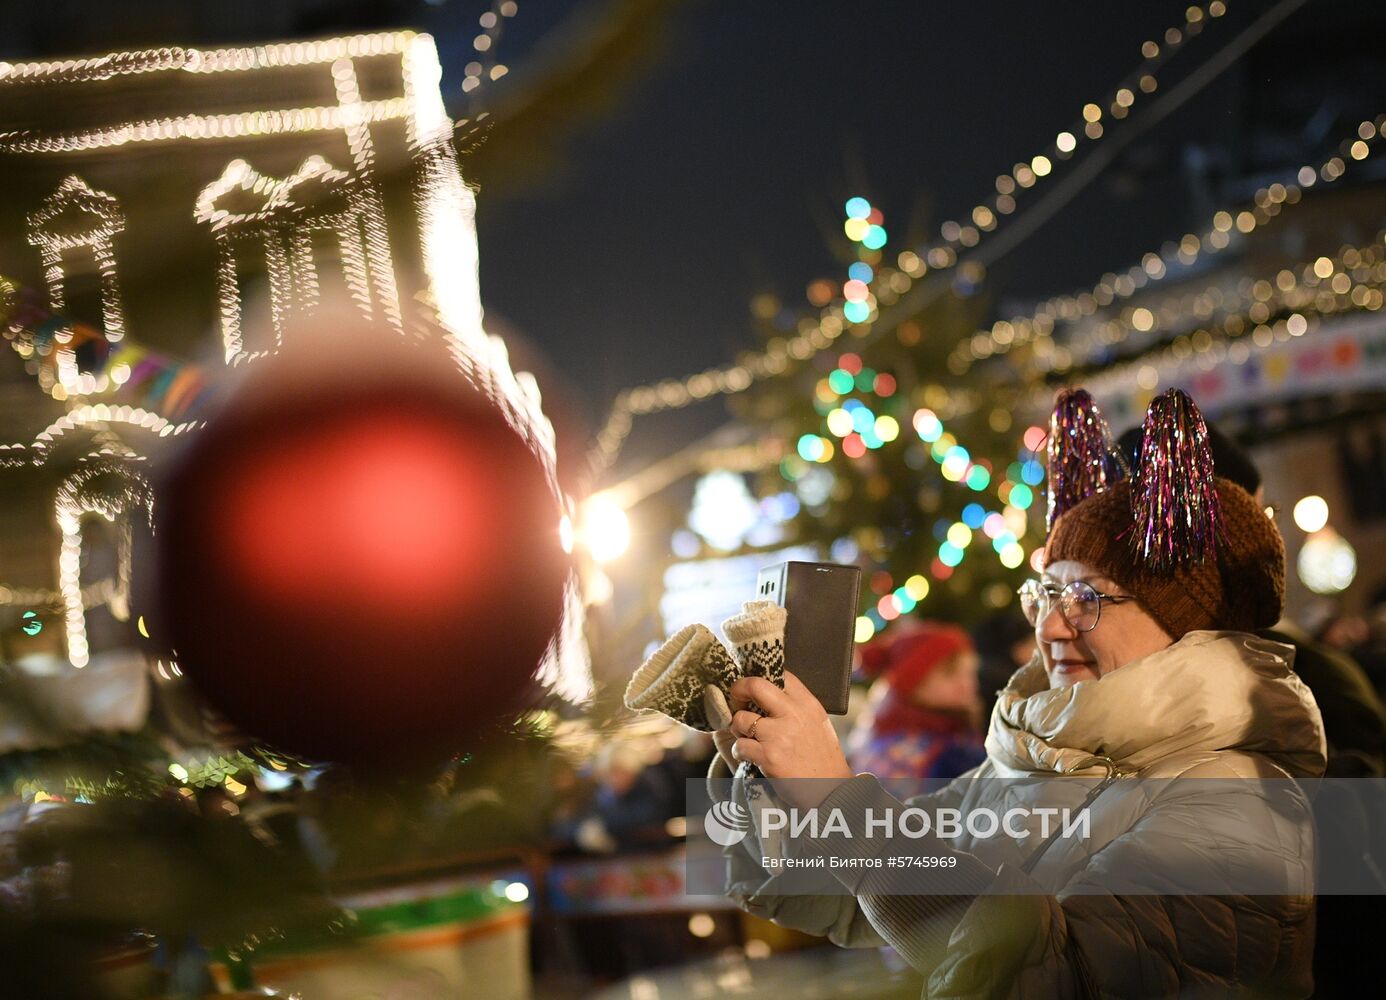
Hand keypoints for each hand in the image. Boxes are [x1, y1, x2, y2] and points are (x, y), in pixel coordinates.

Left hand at [722, 670, 852, 808]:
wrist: (830, 791)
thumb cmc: (822, 758)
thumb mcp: (817, 723)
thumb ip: (796, 707)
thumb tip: (767, 694)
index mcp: (807, 703)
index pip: (780, 674)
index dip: (761, 678)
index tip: (753, 689)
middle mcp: (793, 714)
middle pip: (755, 685)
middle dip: (738, 691)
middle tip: (736, 701)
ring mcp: (780, 735)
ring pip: (740, 719)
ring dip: (738, 729)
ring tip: (747, 738)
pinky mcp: (769, 756)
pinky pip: (740, 746)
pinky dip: (740, 752)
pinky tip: (750, 757)